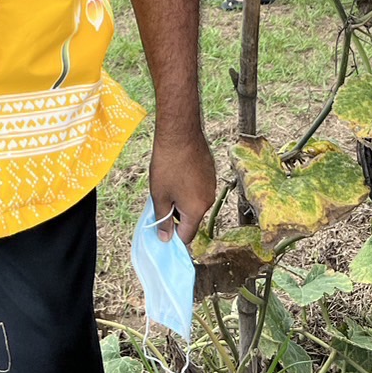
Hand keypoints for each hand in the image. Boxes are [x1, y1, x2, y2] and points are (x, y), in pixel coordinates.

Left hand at [149, 129, 216, 243]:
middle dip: (176, 214)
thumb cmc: (167, 165)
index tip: (162, 227)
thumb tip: (166, 239)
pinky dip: (188, 187)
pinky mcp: (211, 173)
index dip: (173, 235)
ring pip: (195, 202)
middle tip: (161, 200)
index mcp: (196, 210)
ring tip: (168, 183)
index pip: (187, 235)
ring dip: (182, 199)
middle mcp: (208, 200)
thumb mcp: (159, 195)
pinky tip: (177, 173)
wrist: (179, 134)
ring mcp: (211, 185)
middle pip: (192, 218)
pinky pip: (199, 188)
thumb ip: (163, 220)